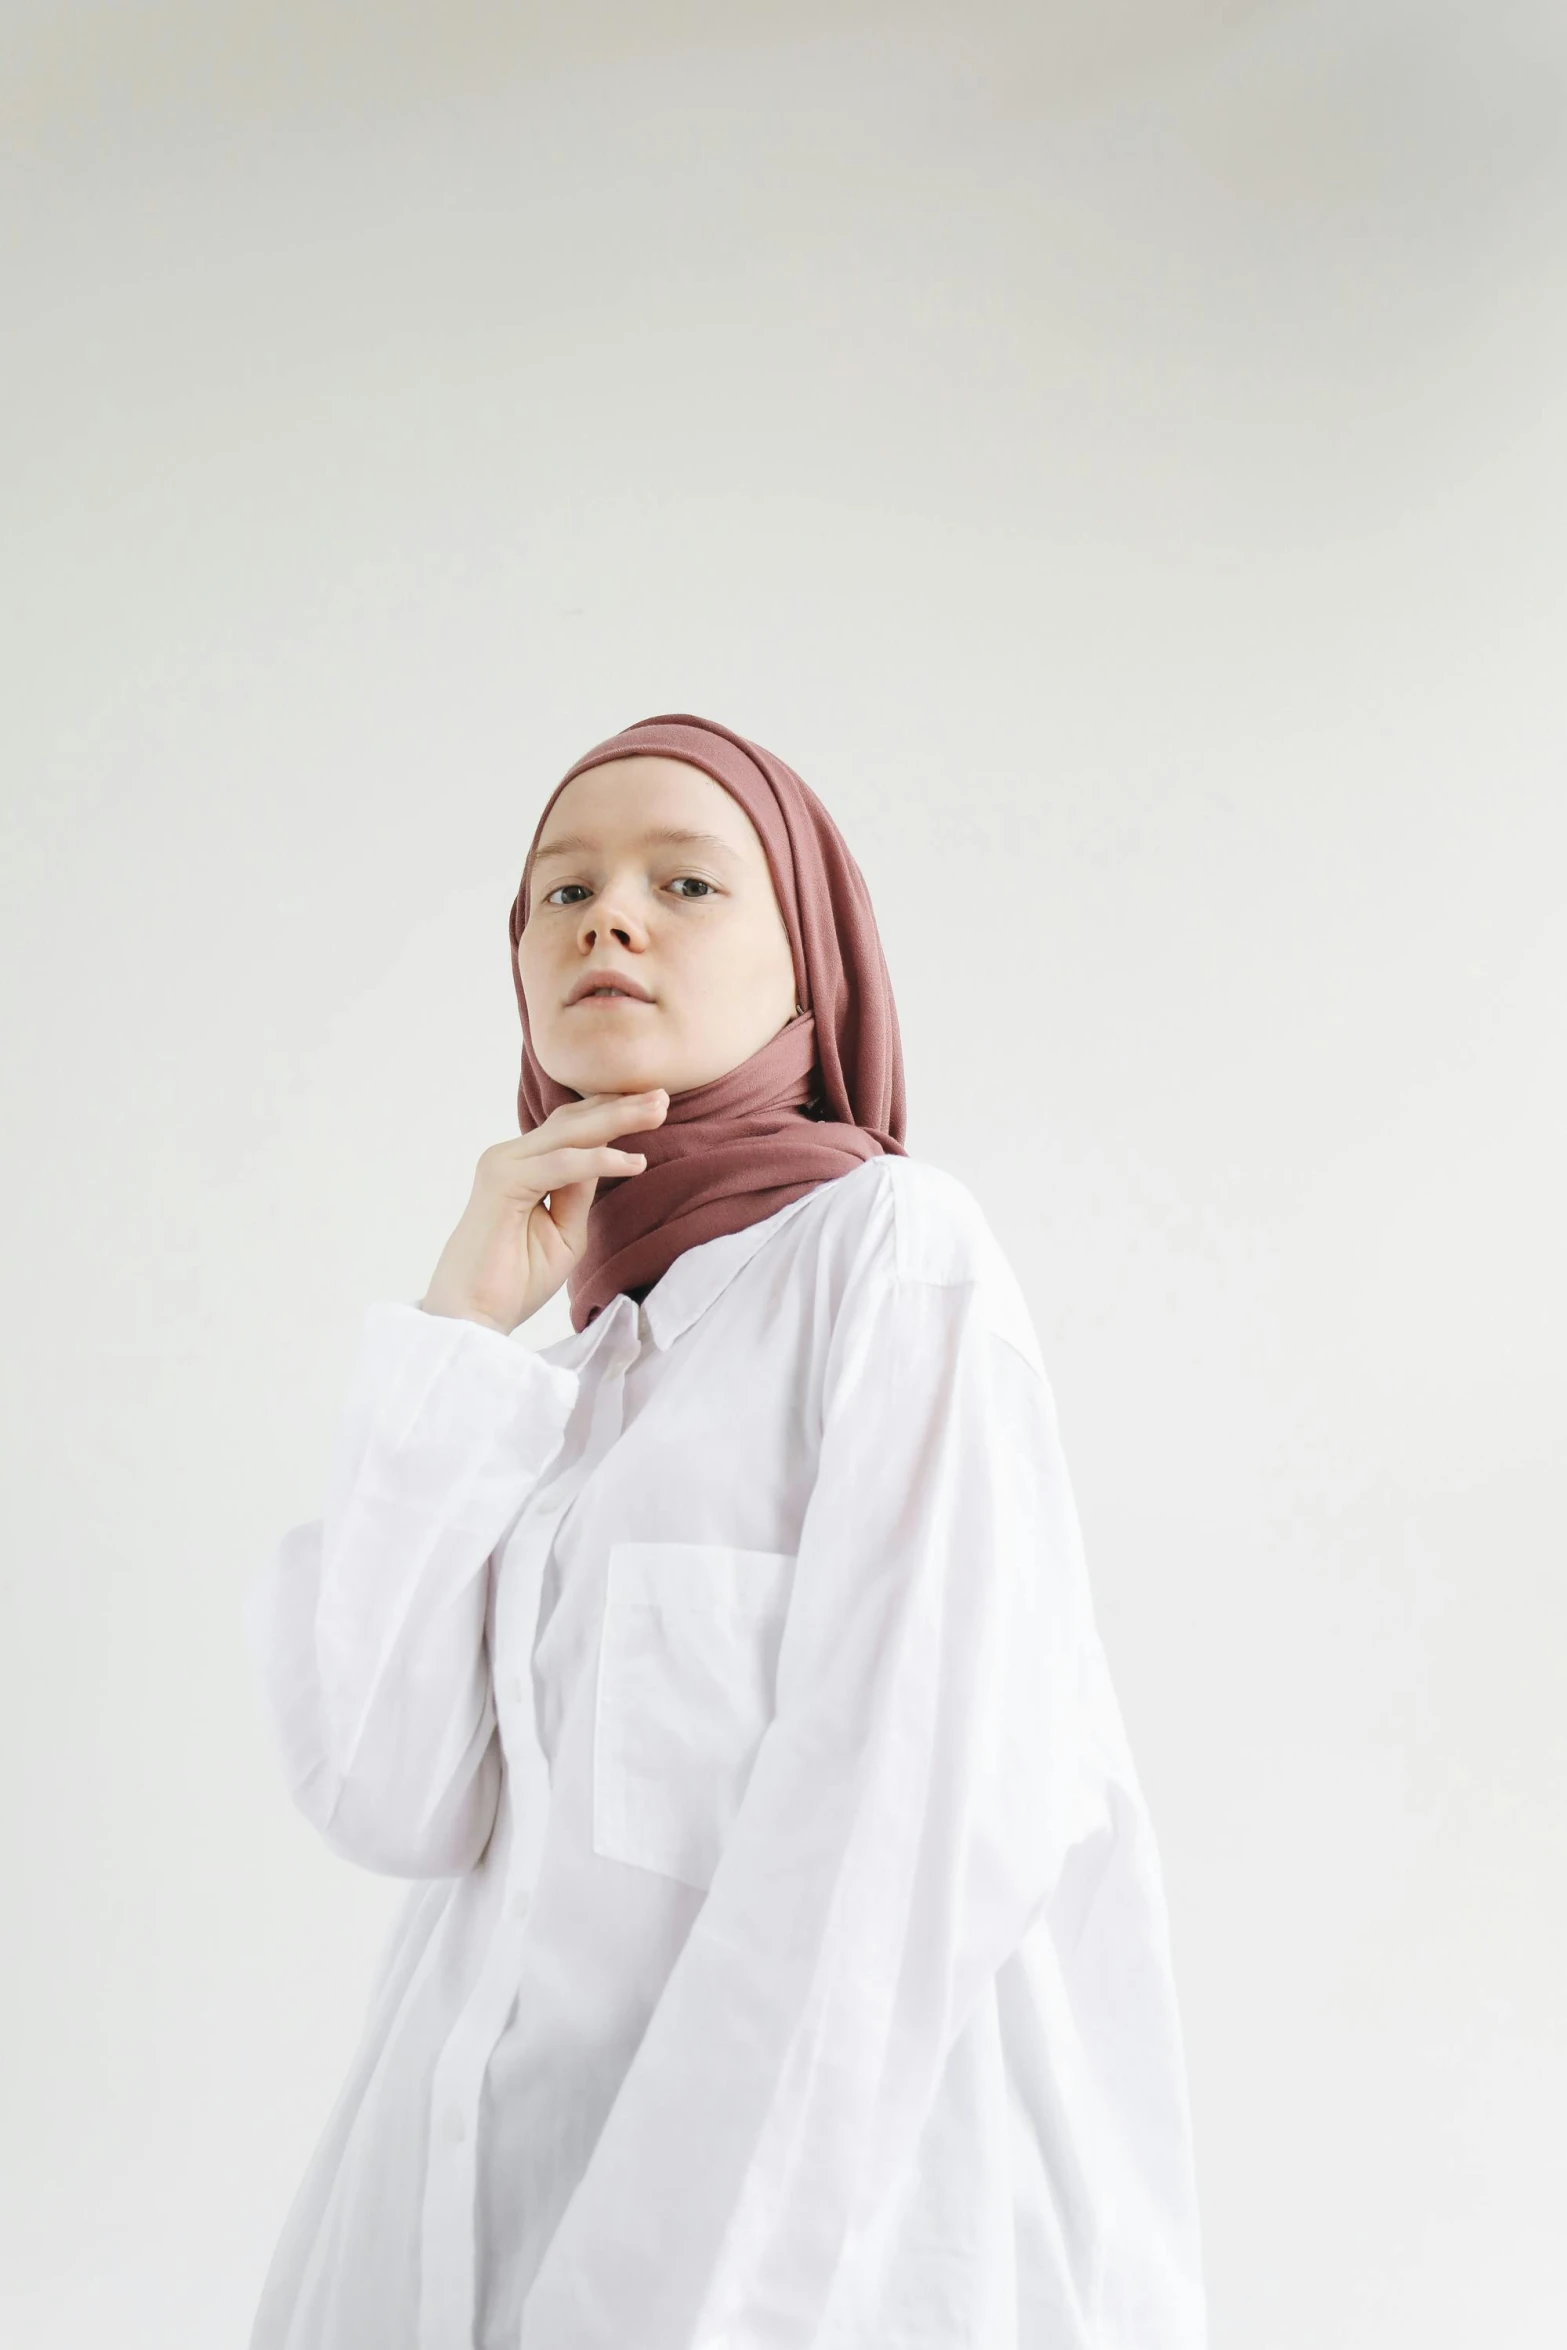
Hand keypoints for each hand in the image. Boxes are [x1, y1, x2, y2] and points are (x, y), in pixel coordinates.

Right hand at [419, 1090, 667, 1334]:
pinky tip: (635, 1162)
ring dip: (617, 1119)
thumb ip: (579, 1191)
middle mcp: (511, 1156)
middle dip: (621, 1106)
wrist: (474, 1315)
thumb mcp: (564, 1230)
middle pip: (573, 1120)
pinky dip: (600, 1160)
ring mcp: (503, 1164)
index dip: (611, 1112)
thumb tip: (604, 1154)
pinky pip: (562, 1165)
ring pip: (570, 1132)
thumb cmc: (516, 1279)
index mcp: (524, 1165)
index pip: (572, 1128)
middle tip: (664, 1095)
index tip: (655, 1104)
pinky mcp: (502, 1181)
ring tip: (659, 1111)